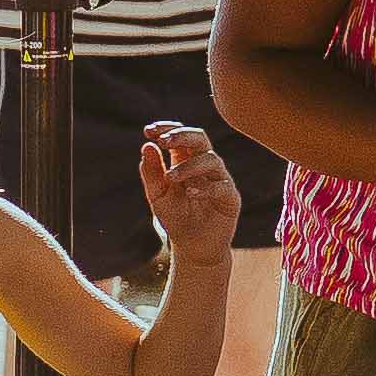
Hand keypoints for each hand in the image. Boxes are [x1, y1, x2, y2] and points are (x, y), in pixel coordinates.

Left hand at [136, 120, 239, 259]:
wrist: (192, 246)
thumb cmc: (176, 217)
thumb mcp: (158, 196)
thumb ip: (152, 173)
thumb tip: (146, 146)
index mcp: (184, 160)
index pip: (180, 136)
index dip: (167, 128)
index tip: (148, 131)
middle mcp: (204, 165)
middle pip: (199, 138)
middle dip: (181, 135)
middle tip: (162, 141)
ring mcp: (219, 179)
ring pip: (211, 159)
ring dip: (189, 165)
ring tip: (171, 177)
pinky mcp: (229, 197)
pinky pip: (222, 185)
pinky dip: (205, 187)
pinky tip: (191, 192)